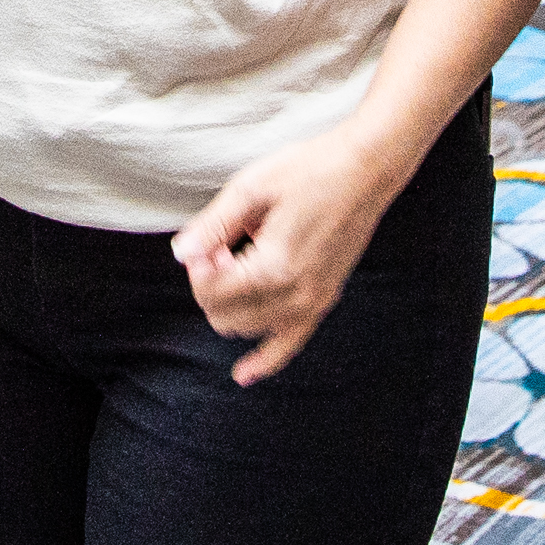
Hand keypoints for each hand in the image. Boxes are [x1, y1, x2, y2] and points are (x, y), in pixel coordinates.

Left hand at [169, 122, 412, 385]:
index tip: (205, 241)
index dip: (197, 267)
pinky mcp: (324, 301)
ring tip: (238, 263)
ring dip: (230, 306)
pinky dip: (264, 361)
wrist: (364, 170)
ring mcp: (313, 302)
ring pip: (248, 330)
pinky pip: (289, 345)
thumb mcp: (251, 189)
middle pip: (225, 316)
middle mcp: (295, 295)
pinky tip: (243, 375)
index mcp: (275, 266)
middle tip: (219, 248)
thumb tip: (180, 254)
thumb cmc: (309, 171)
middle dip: (210, 287)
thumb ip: (212, 226)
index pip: (212, 291)